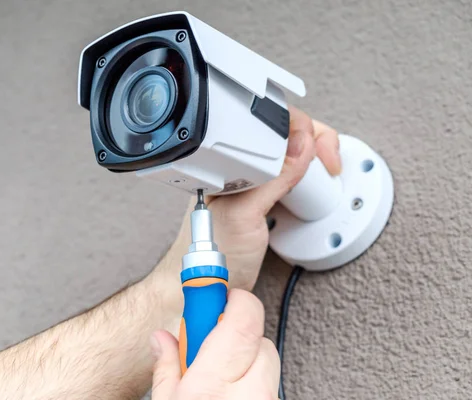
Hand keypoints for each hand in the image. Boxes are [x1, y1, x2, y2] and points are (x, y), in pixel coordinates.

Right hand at [151, 289, 278, 399]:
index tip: (214, 290)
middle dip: (235, 332)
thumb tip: (163, 340)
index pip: (241, 321)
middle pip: (258, 338)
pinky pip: (269, 384)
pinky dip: (252, 382)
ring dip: (246, 360)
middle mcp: (250, 394)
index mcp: (213, 386)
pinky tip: (230, 392)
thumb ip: (166, 370)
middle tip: (209, 343)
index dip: (232, 298)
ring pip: (268, 363)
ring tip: (218, 376)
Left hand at [159, 107, 341, 290]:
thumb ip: (270, 179)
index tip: (322, 156)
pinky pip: (294, 181)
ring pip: (294, 158)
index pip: (273, 125)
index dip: (304, 131)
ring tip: (321, 179)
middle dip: (314, 145)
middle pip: (288, 137)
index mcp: (230, 161)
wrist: (211, 288)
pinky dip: (308, 184)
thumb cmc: (213, 254)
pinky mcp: (266, 202)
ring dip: (313, 165)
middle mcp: (242, 167)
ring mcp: (256, 184)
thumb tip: (301, 145)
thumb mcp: (243, 213)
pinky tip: (310, 194)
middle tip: (327, 166)